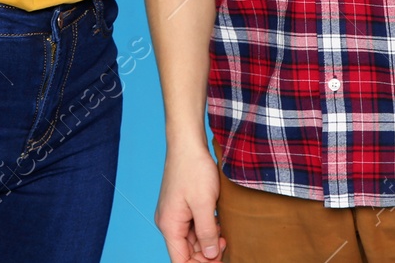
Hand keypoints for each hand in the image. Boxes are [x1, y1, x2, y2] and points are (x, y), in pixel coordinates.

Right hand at [156, 143, 225, 261]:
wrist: (188, 142)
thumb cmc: (194, 169)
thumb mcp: (204, 204)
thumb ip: (207, 233)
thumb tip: (211, 255)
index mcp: (169, 225)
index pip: (181, 260)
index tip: (219, 260)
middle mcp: (168, 222)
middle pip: (187, 252)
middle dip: (207, 253)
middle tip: (226, 244)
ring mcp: (174, 213)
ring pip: (191, 239)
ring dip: (208, 240)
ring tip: (224, 233)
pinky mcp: (181, 205)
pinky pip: (193, 226)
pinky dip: (206, 228)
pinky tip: (218, 222)